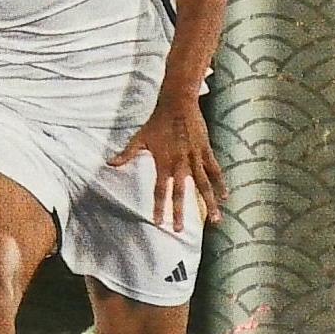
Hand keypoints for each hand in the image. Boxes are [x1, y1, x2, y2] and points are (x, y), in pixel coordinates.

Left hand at [109, 95, 225, 231]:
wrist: (177, 103)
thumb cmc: (157, 122)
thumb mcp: (139, 138)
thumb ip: (127, 154)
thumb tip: (110, 163)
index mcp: (163, 163)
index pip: (160, 190)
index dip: (160, 207)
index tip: (159, 223)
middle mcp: (180, 164)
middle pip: (181, 193)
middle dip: (180, 213)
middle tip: (180, 230)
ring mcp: (195, 158)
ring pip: (204, 185)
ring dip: (209, 204)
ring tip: (215, 220)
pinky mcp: (206, 150)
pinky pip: (215, 170)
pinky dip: (220, 184)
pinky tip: (225, 197)